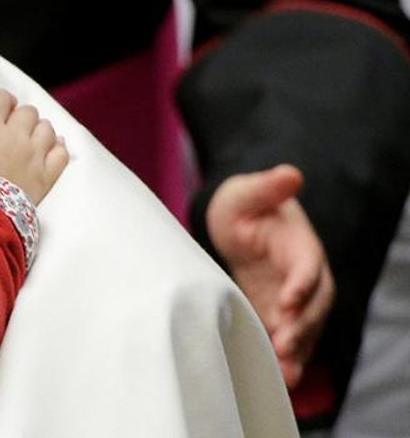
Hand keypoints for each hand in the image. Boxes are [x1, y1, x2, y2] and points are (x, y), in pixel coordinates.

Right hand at [0, 88, 68, 203]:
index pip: (1, 97)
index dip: (0, 101)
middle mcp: (16, 135)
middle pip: (28, 111)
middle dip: (20, 117)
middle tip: (11, 129)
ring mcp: (34, 155)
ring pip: (47, 128)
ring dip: (38, 130)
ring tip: (29, 140)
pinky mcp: (45, 175)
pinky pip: (62, 153)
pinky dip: (58, 147)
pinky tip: (52, 147)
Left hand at [206, 164, 334, 387]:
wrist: (236, 222)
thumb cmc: (242, 204)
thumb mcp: (245, 192)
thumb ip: (265, 187)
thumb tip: (290, 174)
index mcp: (300, 244)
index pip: (309, 265)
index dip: (302, 282)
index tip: (288, 300)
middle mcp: (303, 274)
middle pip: (314, 304)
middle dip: (302, 325)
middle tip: (284, 344)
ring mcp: (291, 296)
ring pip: (305, 327)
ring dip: (298, 350)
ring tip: (285, 373)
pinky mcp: (276, 313)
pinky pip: (286, 337)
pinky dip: (285, 357)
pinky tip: (277, 377)